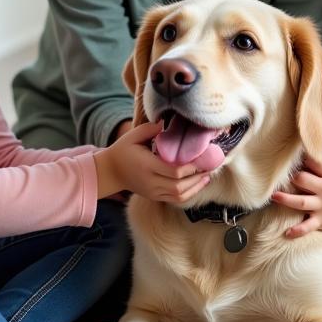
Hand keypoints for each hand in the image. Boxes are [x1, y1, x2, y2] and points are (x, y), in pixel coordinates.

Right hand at [94, 121, 210, 203]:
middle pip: (180, 185)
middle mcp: (151, 182)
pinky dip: (190, 193)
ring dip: (196, 186)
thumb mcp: (134, 135)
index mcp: (146, 166)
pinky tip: (198, 183)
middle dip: (197, 176)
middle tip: (210, 165)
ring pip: (179, 195)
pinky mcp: (155, 196)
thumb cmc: (123, 150)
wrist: (111, 172)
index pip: (174, 171)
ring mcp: (153, 192)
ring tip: (207, 174)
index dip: (191, 166)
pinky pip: (176, 199)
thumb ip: (151, 128)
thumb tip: (168, 122)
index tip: (202, 156)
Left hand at [270, 138, 321, 237]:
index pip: (315, 162)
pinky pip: (308, 226)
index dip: (303, 157)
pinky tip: (287, 233)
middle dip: (292, 177)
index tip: (293, 155)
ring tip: (274, 197)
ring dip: (286, 200)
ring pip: (301, 202)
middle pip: (304, 180)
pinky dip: (298, 230)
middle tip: (280, 176)